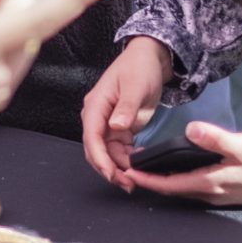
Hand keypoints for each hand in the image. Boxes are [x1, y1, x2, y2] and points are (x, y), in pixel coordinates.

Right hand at [81, 37, 168, 187]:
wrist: (150, 58)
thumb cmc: (140, 67)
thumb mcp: (136, 86)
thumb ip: (126, 107)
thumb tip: (116, 126)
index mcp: (96, 105)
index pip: (92, 137)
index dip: (100, 158)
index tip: (111, 174)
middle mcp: (97, 116)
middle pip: (96, 149)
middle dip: (109, 169)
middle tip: (127, 184)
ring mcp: (107, 123)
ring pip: (107, 153)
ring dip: (118, 168)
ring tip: (134, 180)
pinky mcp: (119, 127)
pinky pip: (118, 149)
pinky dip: (126, 160)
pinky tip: (138, 165)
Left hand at [121, 121, 241, 205]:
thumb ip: (216, 139)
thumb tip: (190, 130)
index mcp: (212, 183)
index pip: (170, 184)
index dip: (147, 180)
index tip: (127, 173)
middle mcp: (213, 193)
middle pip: (173, 189)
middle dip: (151, 181)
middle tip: (130, 169)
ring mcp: (221, 193)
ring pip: (185, 188)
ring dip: (166, 179)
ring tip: (148, 167)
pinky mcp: (229, 189)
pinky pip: (197, 185)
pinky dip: (182, 178)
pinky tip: (180, 167)